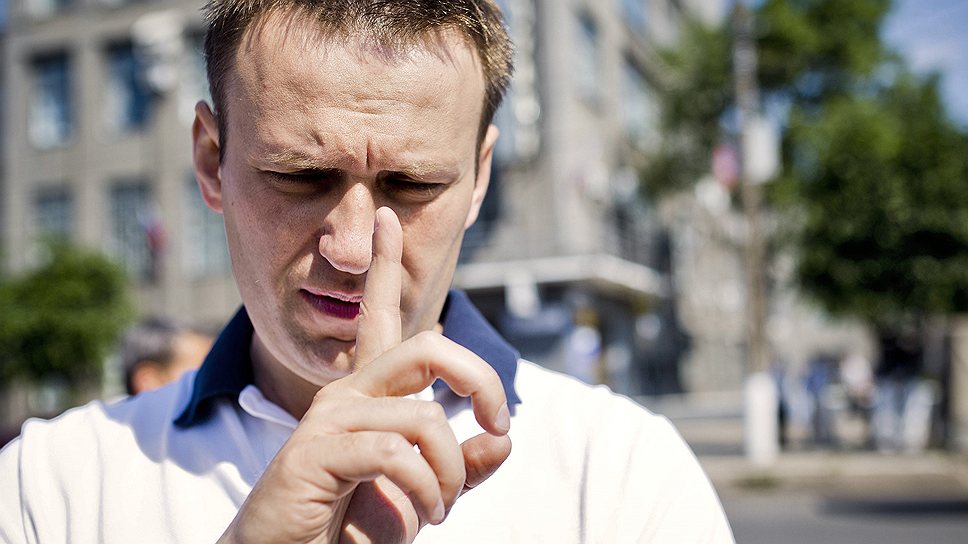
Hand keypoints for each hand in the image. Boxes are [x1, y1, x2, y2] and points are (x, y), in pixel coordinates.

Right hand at [218, 207, 511, 543]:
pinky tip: (423, 513)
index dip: (383, 264)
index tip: (389, 217)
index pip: (377, 316)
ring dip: (449, 473)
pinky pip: (395, 454)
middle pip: (428, 349)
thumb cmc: (352, 529)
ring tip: (441, 507)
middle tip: (498, 419)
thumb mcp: (424, 493)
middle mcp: (347, 394)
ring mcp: (328, 419)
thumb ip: (462, 465)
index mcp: (369, 396)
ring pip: (423, 418)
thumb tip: (503, 437)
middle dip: (480, 378)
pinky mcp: (312, 453)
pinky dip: (426, 489)